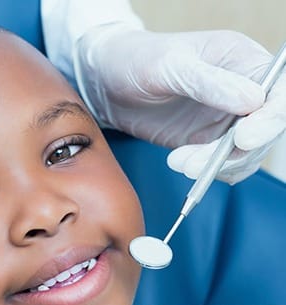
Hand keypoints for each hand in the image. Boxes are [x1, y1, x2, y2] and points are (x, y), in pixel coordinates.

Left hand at [74, 26, 285, 182]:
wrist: (108, 84)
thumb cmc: (137, 60)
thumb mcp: (169, 65)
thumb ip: (209, 82)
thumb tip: (253, 100)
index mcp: (241, 60)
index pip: (279, 93)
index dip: (271, 119)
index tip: (243, 138)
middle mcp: (240, 90)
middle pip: (266, 130)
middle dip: (235, 152)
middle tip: (195, 162)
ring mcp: (224, 118)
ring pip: (245, 153)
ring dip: (216, 166)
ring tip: (178, 161)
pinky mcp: (206, 140)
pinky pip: (222, 164)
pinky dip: (207, 172)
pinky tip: (180, 163)